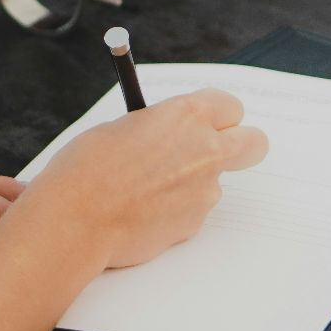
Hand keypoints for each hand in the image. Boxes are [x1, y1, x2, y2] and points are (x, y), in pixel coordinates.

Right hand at [14, 88, 269, 269]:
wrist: (76, 219)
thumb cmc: (87, 168)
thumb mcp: (122, 127)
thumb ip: (158, 129)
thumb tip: (168, 136)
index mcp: (187, 115)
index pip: (229, 105)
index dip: (218, 114)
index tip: (207, 120)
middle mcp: (205, 150)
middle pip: (254, 143)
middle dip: (242, 145)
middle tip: (216, 151)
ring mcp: (205, 191)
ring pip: (213, 182)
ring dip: (191, 184)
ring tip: (143, 190)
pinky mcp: (195, 224)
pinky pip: (191, 212)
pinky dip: (173, 211)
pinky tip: (140, 212)